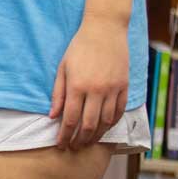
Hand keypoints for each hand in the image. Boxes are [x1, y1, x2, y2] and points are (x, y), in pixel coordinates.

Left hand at [50, 17, 128, 148]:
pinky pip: (119, 111)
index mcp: (77, 86)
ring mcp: (112, 90)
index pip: (70, 119)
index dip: (65, 135)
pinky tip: (105, 128)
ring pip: (106, 122)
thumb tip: (52, 115)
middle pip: (89, 125)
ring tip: (88, 142)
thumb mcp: (62, 68)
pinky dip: (112, 123)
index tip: (61, 144)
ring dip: (97, 135)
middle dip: (80, 140)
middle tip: (74, 147)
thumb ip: (58, 93)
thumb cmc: (79, 48)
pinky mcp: (124, 87)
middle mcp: (96, 91)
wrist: (104, 31)